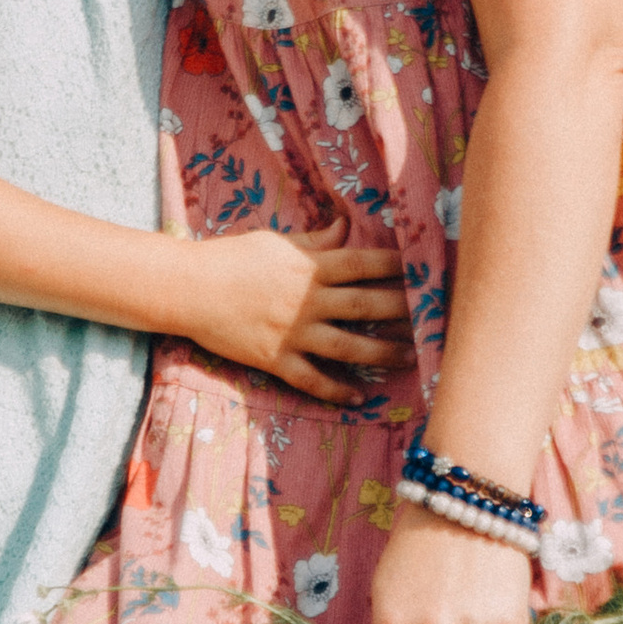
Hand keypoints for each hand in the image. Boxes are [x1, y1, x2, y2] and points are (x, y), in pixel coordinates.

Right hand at [176, 219, 413, 401]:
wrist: (189, 288)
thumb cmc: (232, 257)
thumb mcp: (276, 240)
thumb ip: (315, 240)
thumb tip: (345, 226)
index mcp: (310, 267)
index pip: (364, 264)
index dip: (398, 267)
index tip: (425, 269)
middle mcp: (308, 301)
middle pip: (366, 305)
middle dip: (403, 311)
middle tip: (433, 316)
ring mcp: (293, 333)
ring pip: (348, 347)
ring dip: (382, 353)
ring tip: (410, 358)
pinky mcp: (276, 359)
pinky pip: (312, 380)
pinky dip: (336, 391)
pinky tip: (358, 397)